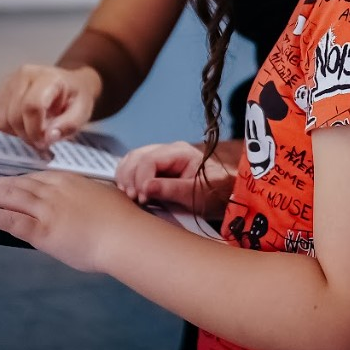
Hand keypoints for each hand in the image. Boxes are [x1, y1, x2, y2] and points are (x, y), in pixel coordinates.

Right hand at [0, 64, 100, 153]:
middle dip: (25, 134)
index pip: (30, 107)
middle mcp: (22, 76)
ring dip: (13, 132)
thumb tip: (46, 137)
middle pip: (11, 116)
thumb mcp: (83, 111)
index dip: (35, 129)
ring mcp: (7, 84)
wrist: (71, 84)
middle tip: (42, 141)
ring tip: (31, 132)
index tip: (45, 142)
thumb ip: (67, 125)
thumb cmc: (76, 97)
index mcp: (44, 77)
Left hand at [0, 170, 142, 272]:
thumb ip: (88, 197)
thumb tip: (83, 205)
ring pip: (9, 196)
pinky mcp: (42, 229)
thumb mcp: (105, 197)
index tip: (4, 180)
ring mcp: (47, 208)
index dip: (16, 179)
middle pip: (17, 182)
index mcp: (70, 180)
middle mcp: (55, 189)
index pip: (36, 177)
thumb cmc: (124, 221)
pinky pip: (10, 219)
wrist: (126, 235)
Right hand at [115, 141, 234, 218]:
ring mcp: (160, 158)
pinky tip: (130, 191)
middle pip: (136, 157)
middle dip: (131, 178)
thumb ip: (171, 189)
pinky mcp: (155, 169)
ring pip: (132, 160)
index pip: (149, 160)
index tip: (142, 198)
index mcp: (179, 152)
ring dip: (126, 177)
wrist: (224, 197)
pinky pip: (134, 167)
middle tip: (135, 198)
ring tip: (130, 196)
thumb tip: (146, 187)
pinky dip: (128, 178)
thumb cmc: (214, 194)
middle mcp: (168, 151)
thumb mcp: (195, 194)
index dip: (141, 179)